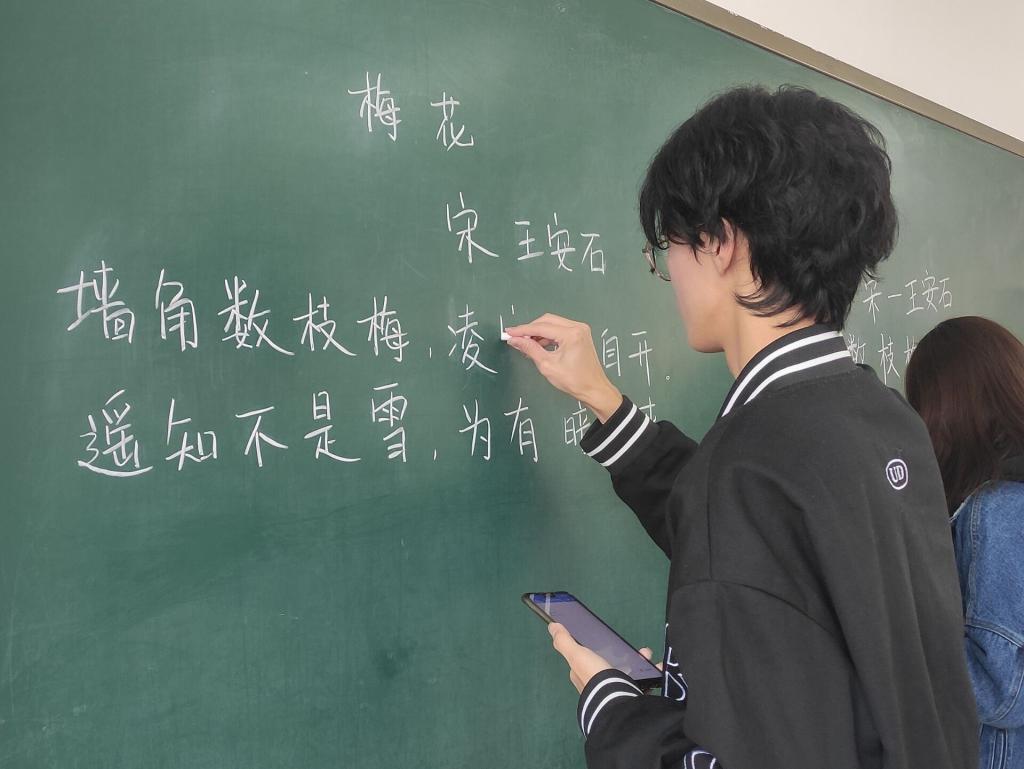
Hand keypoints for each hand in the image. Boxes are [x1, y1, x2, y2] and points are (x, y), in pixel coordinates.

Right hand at [505, 314, 622, 421]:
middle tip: (516, 338)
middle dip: (530, 329)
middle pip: (547, 320)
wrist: (594, 389)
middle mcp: (577, 327)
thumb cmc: (573, 380)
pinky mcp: (581, 334)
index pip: (541, 327)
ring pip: (553, 324)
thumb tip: (514, 340)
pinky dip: (548, 335)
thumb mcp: (547, 365)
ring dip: (539, 332)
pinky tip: (539, 345)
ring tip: (526, 344)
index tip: (508, 333)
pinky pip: (560, 329)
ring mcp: (580, 329)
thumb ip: (530, 349)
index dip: (523, 330)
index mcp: (571, 334)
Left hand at [548, 623, 663, 693]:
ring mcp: (613, 692)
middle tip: (637, 649)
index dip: (596, 648)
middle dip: (625, 654)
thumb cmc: (594, 676)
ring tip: (647, 655)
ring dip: (639, 661)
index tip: (610, 641)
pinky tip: (657, 668)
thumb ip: (565, 642)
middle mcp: (596, 685)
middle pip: (611, 664)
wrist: (615, 702)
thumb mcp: (577, 655)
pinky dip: (650, 674)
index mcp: (583, 676)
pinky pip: (641, 683)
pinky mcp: (629, 698)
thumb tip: (552, 627)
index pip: (587, 659)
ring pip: (628, 672)